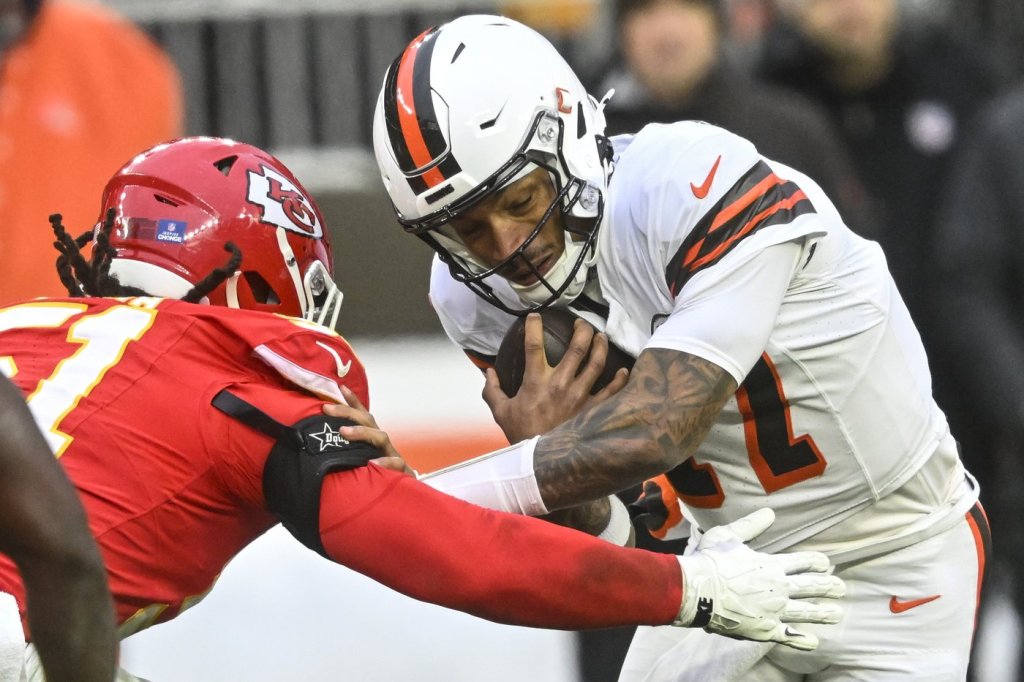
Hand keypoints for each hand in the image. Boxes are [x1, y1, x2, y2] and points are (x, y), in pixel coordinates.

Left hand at [322, 387, 414, 475]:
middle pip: (368, 421)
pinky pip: (396, 464)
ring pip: (381, 437)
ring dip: (362, 432)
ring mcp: (392, 456)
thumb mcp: (358, 467)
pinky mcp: (402, 472)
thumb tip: (321, 452)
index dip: (352, 402)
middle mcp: (382, 445)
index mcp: (371, 441)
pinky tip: (372, 464)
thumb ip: (345, 458)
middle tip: (327, 409)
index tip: (340, 388)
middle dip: (347, 412)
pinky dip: (385, 463)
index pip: (363, 417)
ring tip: (343, 432)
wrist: (403, 501)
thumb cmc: (377, 482)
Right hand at [482, 313, 628, 441]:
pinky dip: (620, 379)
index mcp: (536, 381)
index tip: (535, 316)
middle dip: (581, 330)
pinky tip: (623, 370)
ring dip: (601, 346)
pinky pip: (611, 391)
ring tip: (601, 337)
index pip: (534, 346)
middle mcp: (560, 384)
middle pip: (576, 348)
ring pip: (596, 363)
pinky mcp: (592, 410)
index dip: (534, 326)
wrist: (541, 462)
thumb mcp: (500, 412)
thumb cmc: (521, 435)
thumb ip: (492, 390)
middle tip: (581, 323)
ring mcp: (579, 396)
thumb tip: (487, 372)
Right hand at [675, 508, 844, 650]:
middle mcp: (778, 588)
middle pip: (811, 587)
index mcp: (771, 565)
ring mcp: (774, 611)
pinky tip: (814, 642)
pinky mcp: (764, 629)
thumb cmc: (710, 561)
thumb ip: (751, 525)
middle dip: (828, 587)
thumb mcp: (728, 536)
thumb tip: (770, 513)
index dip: (816, 562)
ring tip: (837, 614)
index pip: (803, 562)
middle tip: (841, 588)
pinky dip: (802, 640)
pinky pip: (788, 636)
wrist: (696, 590)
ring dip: (823, 613)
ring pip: (806, 612)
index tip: (825, 564)